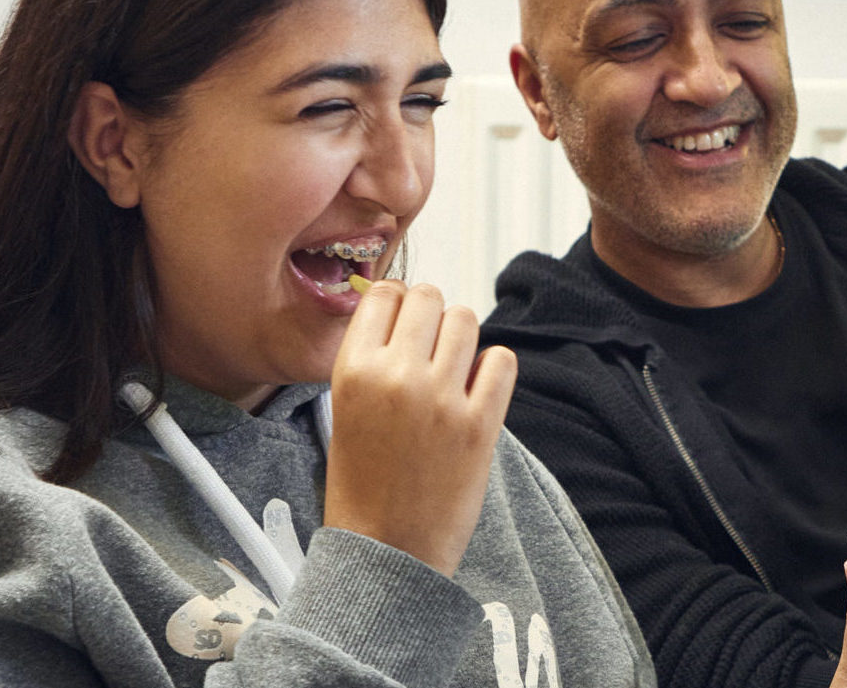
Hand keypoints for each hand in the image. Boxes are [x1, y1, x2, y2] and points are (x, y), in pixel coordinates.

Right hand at [323, 281, 518, 578]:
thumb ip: (371, 359)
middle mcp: (396, 377)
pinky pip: (501, 360)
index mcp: (353, 372)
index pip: (384, 295)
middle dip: (431, 313)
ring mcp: (441, 399)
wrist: (387, 550)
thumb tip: (403, 308)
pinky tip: (478, 386)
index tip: (403, 316)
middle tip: (431, 342)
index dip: (397, 300)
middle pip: (428, 297)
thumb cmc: (363, 485)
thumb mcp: (345, 412)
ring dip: (462, 336)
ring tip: (453, 365)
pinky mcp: (479, 424)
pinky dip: (493, 367)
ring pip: (465, 320)